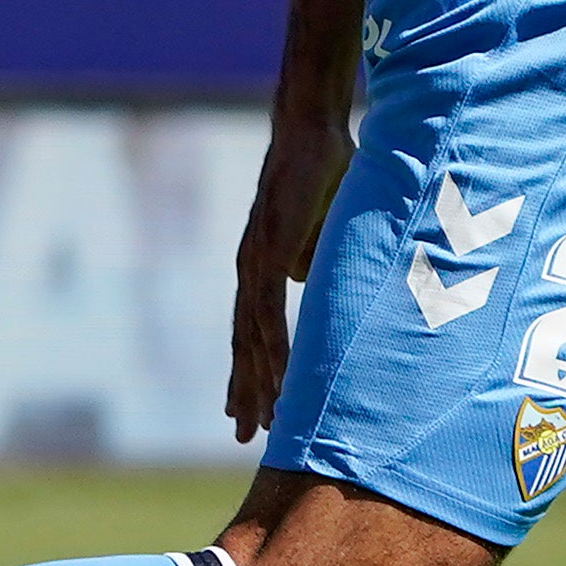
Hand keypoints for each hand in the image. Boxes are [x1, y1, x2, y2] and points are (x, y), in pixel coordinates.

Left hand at [224, 91, 355, 441]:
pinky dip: (274, 348)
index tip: (248, 407)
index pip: (250, 330)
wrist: (309, 131)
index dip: (250, 369)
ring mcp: (254, 263)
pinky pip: (270, 311)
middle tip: (245, 434)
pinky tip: (279, 379)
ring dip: (260, 382)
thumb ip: (310, 259)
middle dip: (245, 391)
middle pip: (244, 344)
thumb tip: (309, 284)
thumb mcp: (322, 231)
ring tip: (265, 421)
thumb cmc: (322, 173)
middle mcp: (249, 270)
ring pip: (253, 337)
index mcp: (259, 267)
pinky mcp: (268, 253)